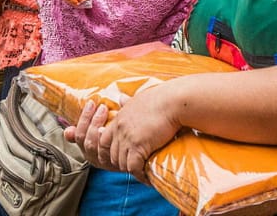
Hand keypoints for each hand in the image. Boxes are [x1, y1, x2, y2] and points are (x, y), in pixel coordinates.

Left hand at [65, 85, 180, 182]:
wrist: (173, 101)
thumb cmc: (161, 97)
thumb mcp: (138, 98)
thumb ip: (127, 102)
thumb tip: (120, 97)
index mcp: (119, 118)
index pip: (103, 140)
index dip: (111, 151)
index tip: (122, 156)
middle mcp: (119, 129)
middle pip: (112, 155)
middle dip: (122, 163)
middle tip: (135, 167)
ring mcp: (127, 138)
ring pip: (121, 163)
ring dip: (132, 170)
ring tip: (142, 174)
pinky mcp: (138, 146)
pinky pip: (133, 167)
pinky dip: (140, 175)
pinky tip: (147, 178)